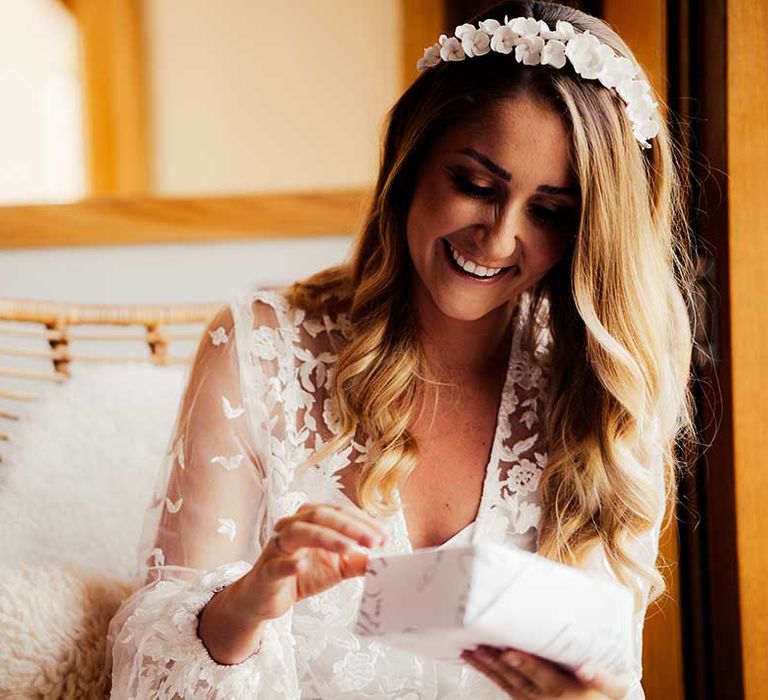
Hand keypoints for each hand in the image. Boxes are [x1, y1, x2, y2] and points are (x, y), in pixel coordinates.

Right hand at [230, 502, 388, 622]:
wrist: (266, 598)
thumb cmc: (302, 574)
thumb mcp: (336, 568)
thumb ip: (357, 561)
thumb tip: (383, 559)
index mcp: (311, 520)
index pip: (340, 513)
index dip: (363, 523)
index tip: (385, 537)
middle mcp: (293, 526)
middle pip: (322, 516)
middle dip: (350, 527)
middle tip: (373, 541)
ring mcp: (278, 547)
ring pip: (300, 532)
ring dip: (326, 538)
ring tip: (349, 548)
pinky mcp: (266, 570)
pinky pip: (277, 563)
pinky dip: (289, 563)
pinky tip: (302, 564)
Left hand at [460, 645, 632, 698]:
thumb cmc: (604, 693)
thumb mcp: (612, 686)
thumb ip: (601, 676)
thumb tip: (588, 668)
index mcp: (565, 689)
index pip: (542, 675)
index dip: (525, 664)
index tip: (509, 653)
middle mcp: (546, 698)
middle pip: (518, 679)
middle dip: (497, 663)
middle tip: (479, 648)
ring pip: (507, 684)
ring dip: (488, 668)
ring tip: (470, 652)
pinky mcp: (527, 699)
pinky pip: (505, 688)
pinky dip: (490, 674)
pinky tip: (478, 662)